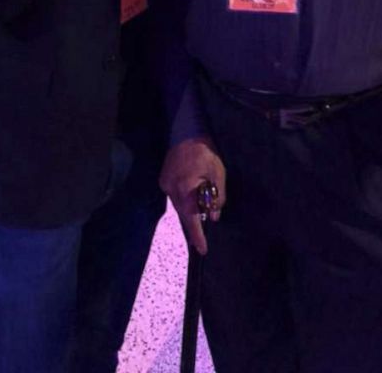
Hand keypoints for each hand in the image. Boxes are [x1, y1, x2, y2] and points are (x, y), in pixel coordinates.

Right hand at [159, 136, 225, 254]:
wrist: (187, 130)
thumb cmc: (206, 152)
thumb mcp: (218, 174)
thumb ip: (217, 197)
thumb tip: (214, 216)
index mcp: (185, 188)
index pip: (191, 219)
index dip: (197, 235)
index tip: (202, 250)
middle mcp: (171, 189)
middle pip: (182, 214)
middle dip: (192, 225)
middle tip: (201, 239)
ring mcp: (165, 183)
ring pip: (177, 205)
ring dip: (188, 212)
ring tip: (197, 220)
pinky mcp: (163, 178)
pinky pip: (174, 195)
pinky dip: (183, 200)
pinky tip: (190, 200)